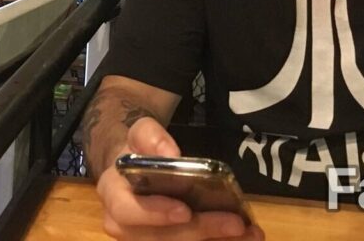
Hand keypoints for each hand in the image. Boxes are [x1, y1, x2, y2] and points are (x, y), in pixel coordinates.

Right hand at [95, 117, 263, 240]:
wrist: (136, 169)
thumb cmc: (138, 152)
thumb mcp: (141, 133)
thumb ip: (151, 136)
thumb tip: (170, 152)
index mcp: (114, 196)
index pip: (125, 211)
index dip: (154, 214)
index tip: (185, 210)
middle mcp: (125, 226)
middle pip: (158, 239)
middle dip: (199, 231)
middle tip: (234, 223)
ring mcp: (144, 240)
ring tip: (249, 233)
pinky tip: (246, 236)